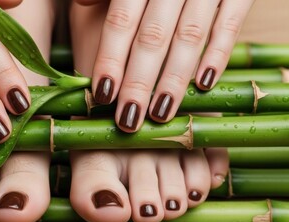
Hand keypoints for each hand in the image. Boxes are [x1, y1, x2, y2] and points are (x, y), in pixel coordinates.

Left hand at [75, 0, 253, 131]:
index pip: (120, 23)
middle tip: (128, 120)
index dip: (111, 60)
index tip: (103, 95)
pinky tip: (204, 84)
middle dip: (139, 82)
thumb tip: (81, 3)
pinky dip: (218, 55)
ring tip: (160, 114)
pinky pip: (229, 24)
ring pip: (189, 37)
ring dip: (173, 79)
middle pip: (152, 37)